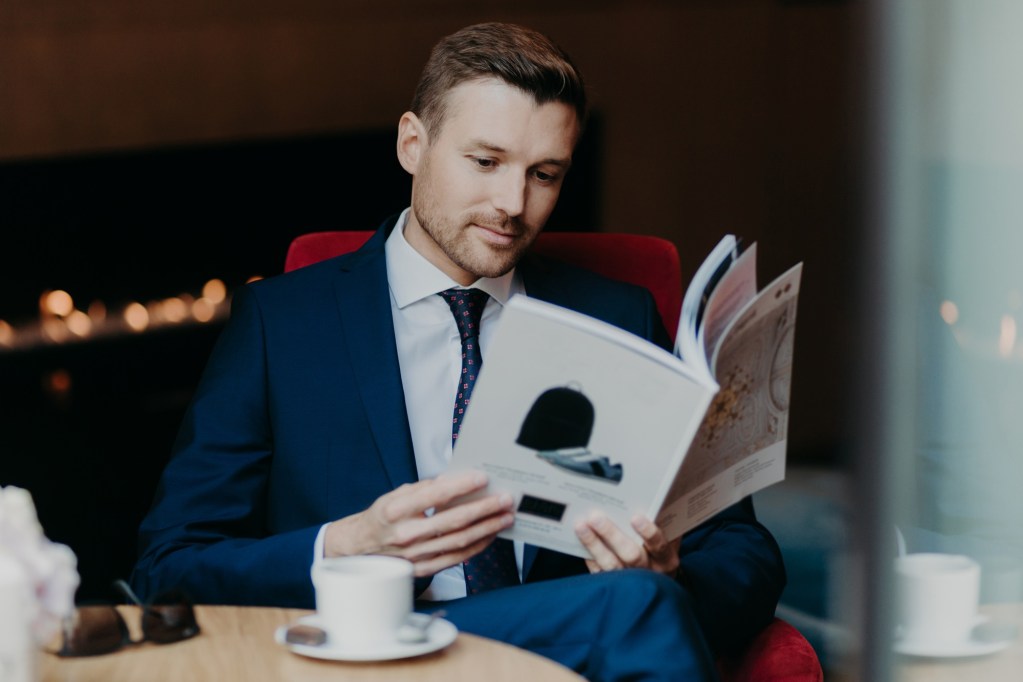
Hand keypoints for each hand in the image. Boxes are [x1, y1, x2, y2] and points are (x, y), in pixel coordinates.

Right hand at [323, 471, 513, 576]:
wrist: (360, 548)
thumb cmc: (381, 518)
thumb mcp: (394, 495)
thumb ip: (424, 489)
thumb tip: (454, 480)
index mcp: (396, 510)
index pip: (435, 495)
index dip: (461, 486)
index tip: (482, 477)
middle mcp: (406, 534)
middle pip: (453, 521)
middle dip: (484, 509)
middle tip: (504, 499)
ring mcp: (415, 555)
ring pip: (459, 542)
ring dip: (486, 528)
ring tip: (504, 517)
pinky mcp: (422, 569)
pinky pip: (456, 559)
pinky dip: (476, 547)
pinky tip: (489, 535)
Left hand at [575, 512, 680, 578]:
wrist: (655, 586)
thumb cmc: (660, 553)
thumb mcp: (669, 541)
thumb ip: (663, 523)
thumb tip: (656, 498)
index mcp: (666, 560)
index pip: (659, 546)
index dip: (649, 532)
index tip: (635, 517)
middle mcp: (649, 572)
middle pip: (631, 555)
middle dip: (612, 535)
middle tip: (596, 517)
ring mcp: (630, 582)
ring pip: (611, 564)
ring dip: (594, 544)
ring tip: (581, 525)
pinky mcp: (613, 586)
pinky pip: (598, 572)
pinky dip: (589, 555)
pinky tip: (580, 539)